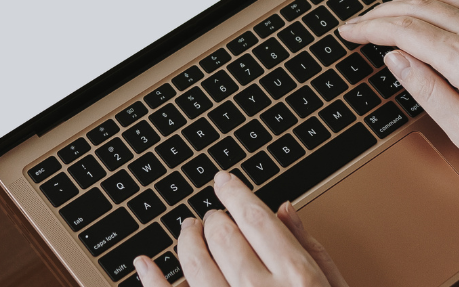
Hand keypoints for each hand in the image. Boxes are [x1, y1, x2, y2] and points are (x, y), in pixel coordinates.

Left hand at [136, 171, 349, 286]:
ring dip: (186, 241)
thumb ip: (313, 252)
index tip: (223, 181)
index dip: (235, 194)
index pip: (257, 220)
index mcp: (299, 281)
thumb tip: (286, 211)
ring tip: (187, 231)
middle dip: (213, 219)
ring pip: (194, 265)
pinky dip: (152, 281)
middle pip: (224, 237)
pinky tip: (145, 265)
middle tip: (211, 216)